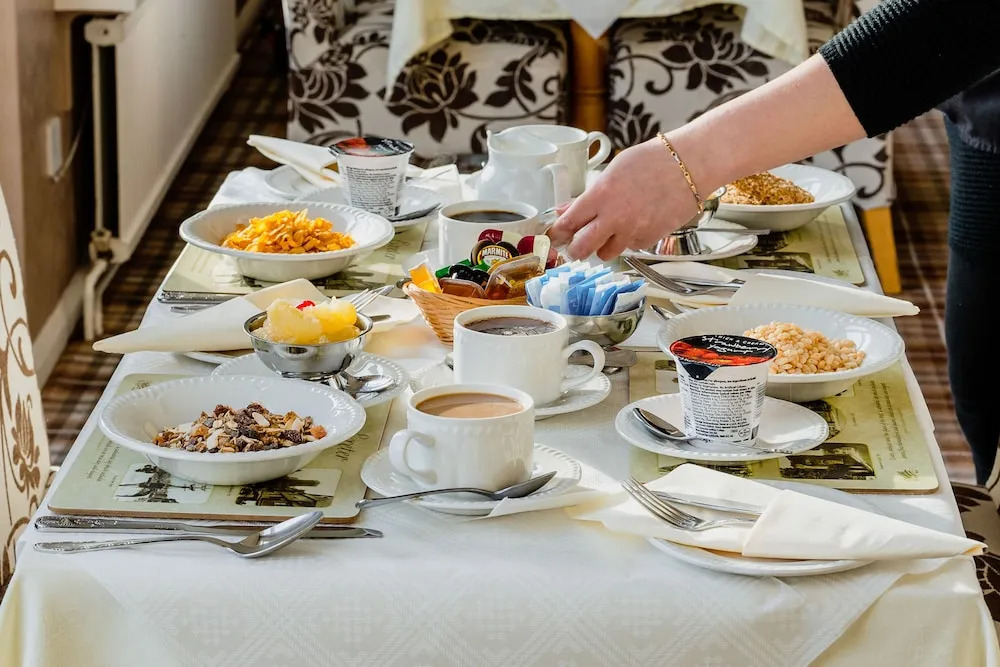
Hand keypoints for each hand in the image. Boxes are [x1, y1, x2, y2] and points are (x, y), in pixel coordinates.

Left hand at [546, 137, 702, 260]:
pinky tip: (635, 223)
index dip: (557, 232)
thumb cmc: (654, 161)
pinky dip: (627, 241)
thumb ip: (590, 194)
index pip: (567, 223)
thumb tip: (569, 209)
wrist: (689, 166)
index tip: (554, 235)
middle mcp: (614, 218)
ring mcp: (632, 231)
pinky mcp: (649, 240)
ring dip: (602, 245)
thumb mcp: (613, 170)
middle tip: (574, 244)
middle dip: (574, 248)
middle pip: (581, 249)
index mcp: (601, 195)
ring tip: (610, 230)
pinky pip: (629, 248)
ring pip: (606, 253)